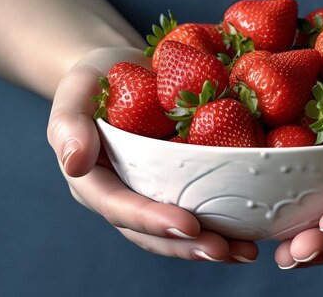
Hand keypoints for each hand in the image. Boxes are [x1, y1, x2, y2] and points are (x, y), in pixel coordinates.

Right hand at [47, 47, 257, 263]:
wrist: (122, 70)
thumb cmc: (95, 79)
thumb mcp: (75, 91)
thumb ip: (67, 124)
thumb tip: (74, 163)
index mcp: (96, 180)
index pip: (120, 207)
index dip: (154, 220)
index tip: (190, 226)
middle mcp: (124, 195)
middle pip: (153, 233)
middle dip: (189, 246)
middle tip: (226, 251)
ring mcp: (151, 193)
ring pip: (178, 231)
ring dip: (212, 245)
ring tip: (246, 252)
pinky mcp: (177, 183)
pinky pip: (199, 207)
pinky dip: (224, 221)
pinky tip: (254, 227)